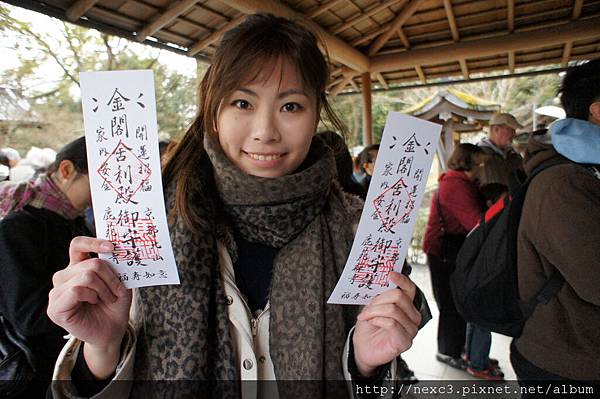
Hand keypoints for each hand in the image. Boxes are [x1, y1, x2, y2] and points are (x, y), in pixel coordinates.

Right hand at [47, 236, 131, 377]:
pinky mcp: (55, 307)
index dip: (93, 242)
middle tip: (118, 291)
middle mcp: (64, 276)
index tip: (112, 247)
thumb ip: (115, 267)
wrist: (111, 332)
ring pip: (85, 276)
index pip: (77, 245)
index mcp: (77, 267)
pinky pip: (76, 290)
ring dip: (104, 289)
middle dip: (111, 277)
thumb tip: (117, 251)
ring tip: (107, 299)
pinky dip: (92, 296)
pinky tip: (94, 302)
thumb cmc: (114, 307)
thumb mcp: (120, 283)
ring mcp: (57, 291)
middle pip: (90, 264)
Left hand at [352, 271, 420, 376]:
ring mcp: (411, 330)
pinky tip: (371, 322)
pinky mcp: (405, 341)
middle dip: (379, 300)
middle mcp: (413, 317)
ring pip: (393, 310)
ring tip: (366, 316)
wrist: (363, 347)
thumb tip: (383, 278)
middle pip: (399, 297)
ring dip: (374, 311)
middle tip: (368, 307)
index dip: (401, 280)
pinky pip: (391, 323)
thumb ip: (381, 294)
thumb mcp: (373, 305)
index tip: (390, 273)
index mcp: (407, 306)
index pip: (410, 289)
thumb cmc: (369, 327)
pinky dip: (377, 320)